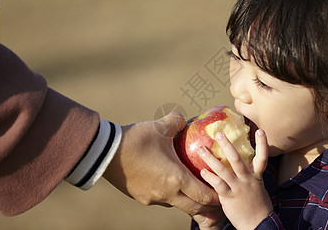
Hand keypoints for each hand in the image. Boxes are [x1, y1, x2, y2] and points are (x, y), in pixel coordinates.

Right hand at [103, 112, 218, 215]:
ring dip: (186, 199)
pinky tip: (167, 181)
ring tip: (191, 187)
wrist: (105, 153)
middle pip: (193, 207)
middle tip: (213, 195)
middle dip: (206, 204)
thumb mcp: (160, 127)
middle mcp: (166, 194)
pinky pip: (161, 199)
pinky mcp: (140, 197)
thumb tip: (183, 119)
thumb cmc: (136, 140)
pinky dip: (170, 194)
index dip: (216, 196)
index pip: (203, 196)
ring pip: (176, 204)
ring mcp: (152, 198)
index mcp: (176, 179)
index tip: (223, 191)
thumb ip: (177, 121)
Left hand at [198, 130, 272, 229]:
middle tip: (218, 133)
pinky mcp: (229, 197)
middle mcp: (247, 179)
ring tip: (200, 149)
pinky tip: (202, 171)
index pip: (262, 157)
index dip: (262, 143)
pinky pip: (218, 185)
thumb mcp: (257, 187)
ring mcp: (238, 187)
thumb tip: (239, 165)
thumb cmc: (257, 205)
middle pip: (237, 159)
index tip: (260, 130)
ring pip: (223, 170)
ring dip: (210, 158)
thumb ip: (249, 176)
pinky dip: (209, 177)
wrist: (258, 224)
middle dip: (227, 145)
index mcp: (256, 176)